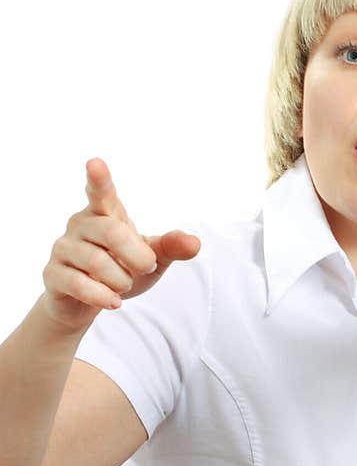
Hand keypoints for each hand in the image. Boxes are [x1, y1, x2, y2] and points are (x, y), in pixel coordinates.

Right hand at [40, 159, 200, 332]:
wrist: (90, 302)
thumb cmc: (122, 269)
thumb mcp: (153, 259)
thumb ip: (171, 247)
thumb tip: (195, 243)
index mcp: (105, 213)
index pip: (100, 192)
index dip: (99, 179)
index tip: (95, 163)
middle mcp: (81, 225)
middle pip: (112, 232)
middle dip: (137, 255)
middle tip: (147, 266)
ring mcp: (63, 248)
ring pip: (96, 261)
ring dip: (121, 280)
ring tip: (124, 285)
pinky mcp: (52, 274)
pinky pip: (79, 284)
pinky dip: (103, 296)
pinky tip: (114, 302)